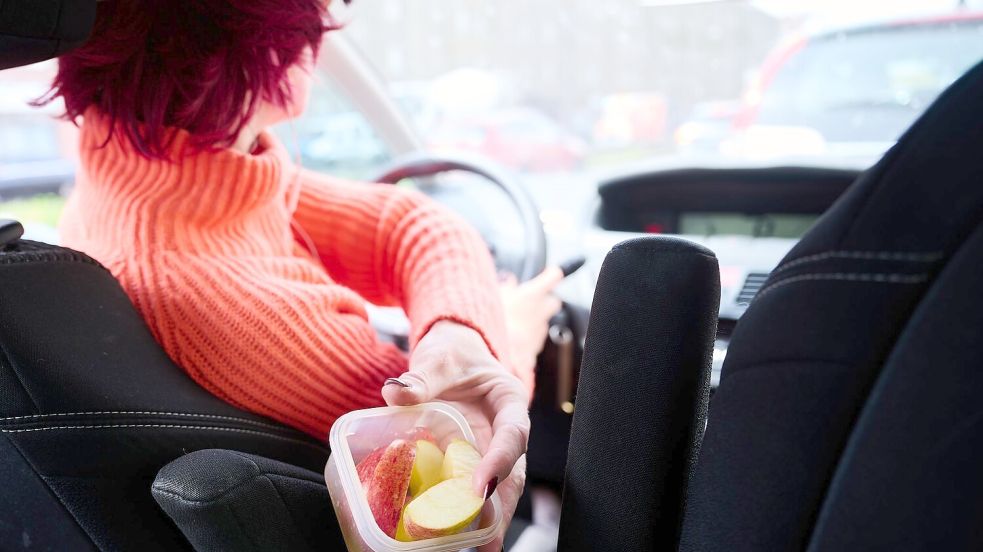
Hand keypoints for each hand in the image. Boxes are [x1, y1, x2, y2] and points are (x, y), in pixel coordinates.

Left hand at [382, 320, 529, 551]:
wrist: (455, 358)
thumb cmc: (454, 355)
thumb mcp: (440, 359)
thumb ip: (422, 377)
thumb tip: (395, 392)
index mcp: (509, 401)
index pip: (513, 433)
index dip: (500, 460)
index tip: (481, 485)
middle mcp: (505, 432)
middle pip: (512, 472)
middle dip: (501, 506)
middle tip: (489, 539)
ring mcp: (490, 450)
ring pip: (498, 488)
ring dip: (490, 519)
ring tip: (481, 548)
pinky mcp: (472, 463)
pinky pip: (472, 489)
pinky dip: (466, 513)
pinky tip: (457, 539)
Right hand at [500, 267, 563, 377]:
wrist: (497, 353)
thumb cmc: (495, 323)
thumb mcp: (495, 298)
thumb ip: (506, 288)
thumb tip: (510, 282)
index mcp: (532, 295)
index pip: (553, 277)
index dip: (552, 275)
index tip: (550, 274)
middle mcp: (541, 311)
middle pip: (553, 302)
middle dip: (545, 301)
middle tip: (531, 301)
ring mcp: (540, 330)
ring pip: (542, 321)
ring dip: (533, 320)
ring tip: (514, 321)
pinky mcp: (536, 346)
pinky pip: (534, 338)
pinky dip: (527, 336)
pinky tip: (513, 337)